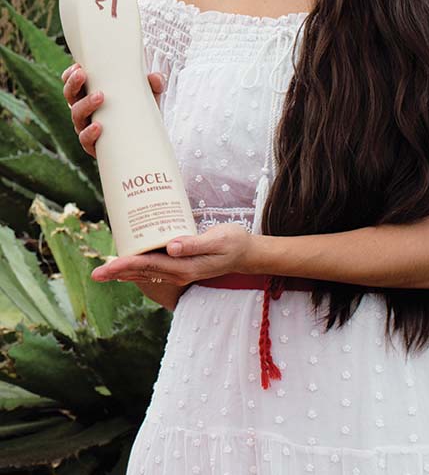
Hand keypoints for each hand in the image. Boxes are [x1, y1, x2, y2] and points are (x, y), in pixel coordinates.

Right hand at [61, 62, 165, 157]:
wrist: (147, 142)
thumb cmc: (140, 112)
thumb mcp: (148, 95)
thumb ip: (154, 84)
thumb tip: (156, 77)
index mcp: (91, 96)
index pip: (73, 84)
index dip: (70, 75)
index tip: (78, 66)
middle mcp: (85, 112)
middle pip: (70, 96)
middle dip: (74, 84)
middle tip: (83, 75)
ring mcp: (87, 129)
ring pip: (77, 116)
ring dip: (85, 105)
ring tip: (100, 96)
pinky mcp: (95, 147)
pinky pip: (86, 141)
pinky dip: (90, 133)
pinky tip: (98, 126)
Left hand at [90, 223, 253, 286]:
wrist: (246, 254)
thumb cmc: (233, 243)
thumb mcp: (217, 239)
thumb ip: (194, 244)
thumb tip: (171, 247)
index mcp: (183, 267)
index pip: (148, 267)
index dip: (124, 266)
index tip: (106, 267)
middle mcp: (178, 274)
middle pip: (141, 273)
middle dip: (117, 273)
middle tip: (95, 274)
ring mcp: (179, 273)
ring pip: (145, 275)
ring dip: (124, 273)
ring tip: (105, 271)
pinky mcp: (181, 268)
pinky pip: (154, 271)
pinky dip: (138, 269)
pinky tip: (129, 264)